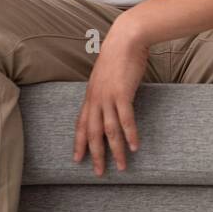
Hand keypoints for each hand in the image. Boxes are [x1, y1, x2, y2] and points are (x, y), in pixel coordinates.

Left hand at [73, 23, 147, 175]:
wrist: (126, 39)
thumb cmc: (119, 53)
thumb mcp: (108, 73)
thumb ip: (107, 87)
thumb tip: (113, 95)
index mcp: (91, 95)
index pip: (81, 124)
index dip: (79, 143)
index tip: (77, 159)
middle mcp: (96, 99)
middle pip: (92, 133)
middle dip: (95, 155)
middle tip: (98, 172)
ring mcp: (108, 97)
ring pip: (109, 131)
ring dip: (115, 151)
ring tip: (122, 166)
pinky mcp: (123, 94)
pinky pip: (126, 120)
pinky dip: (130, 134)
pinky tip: (135, 146)